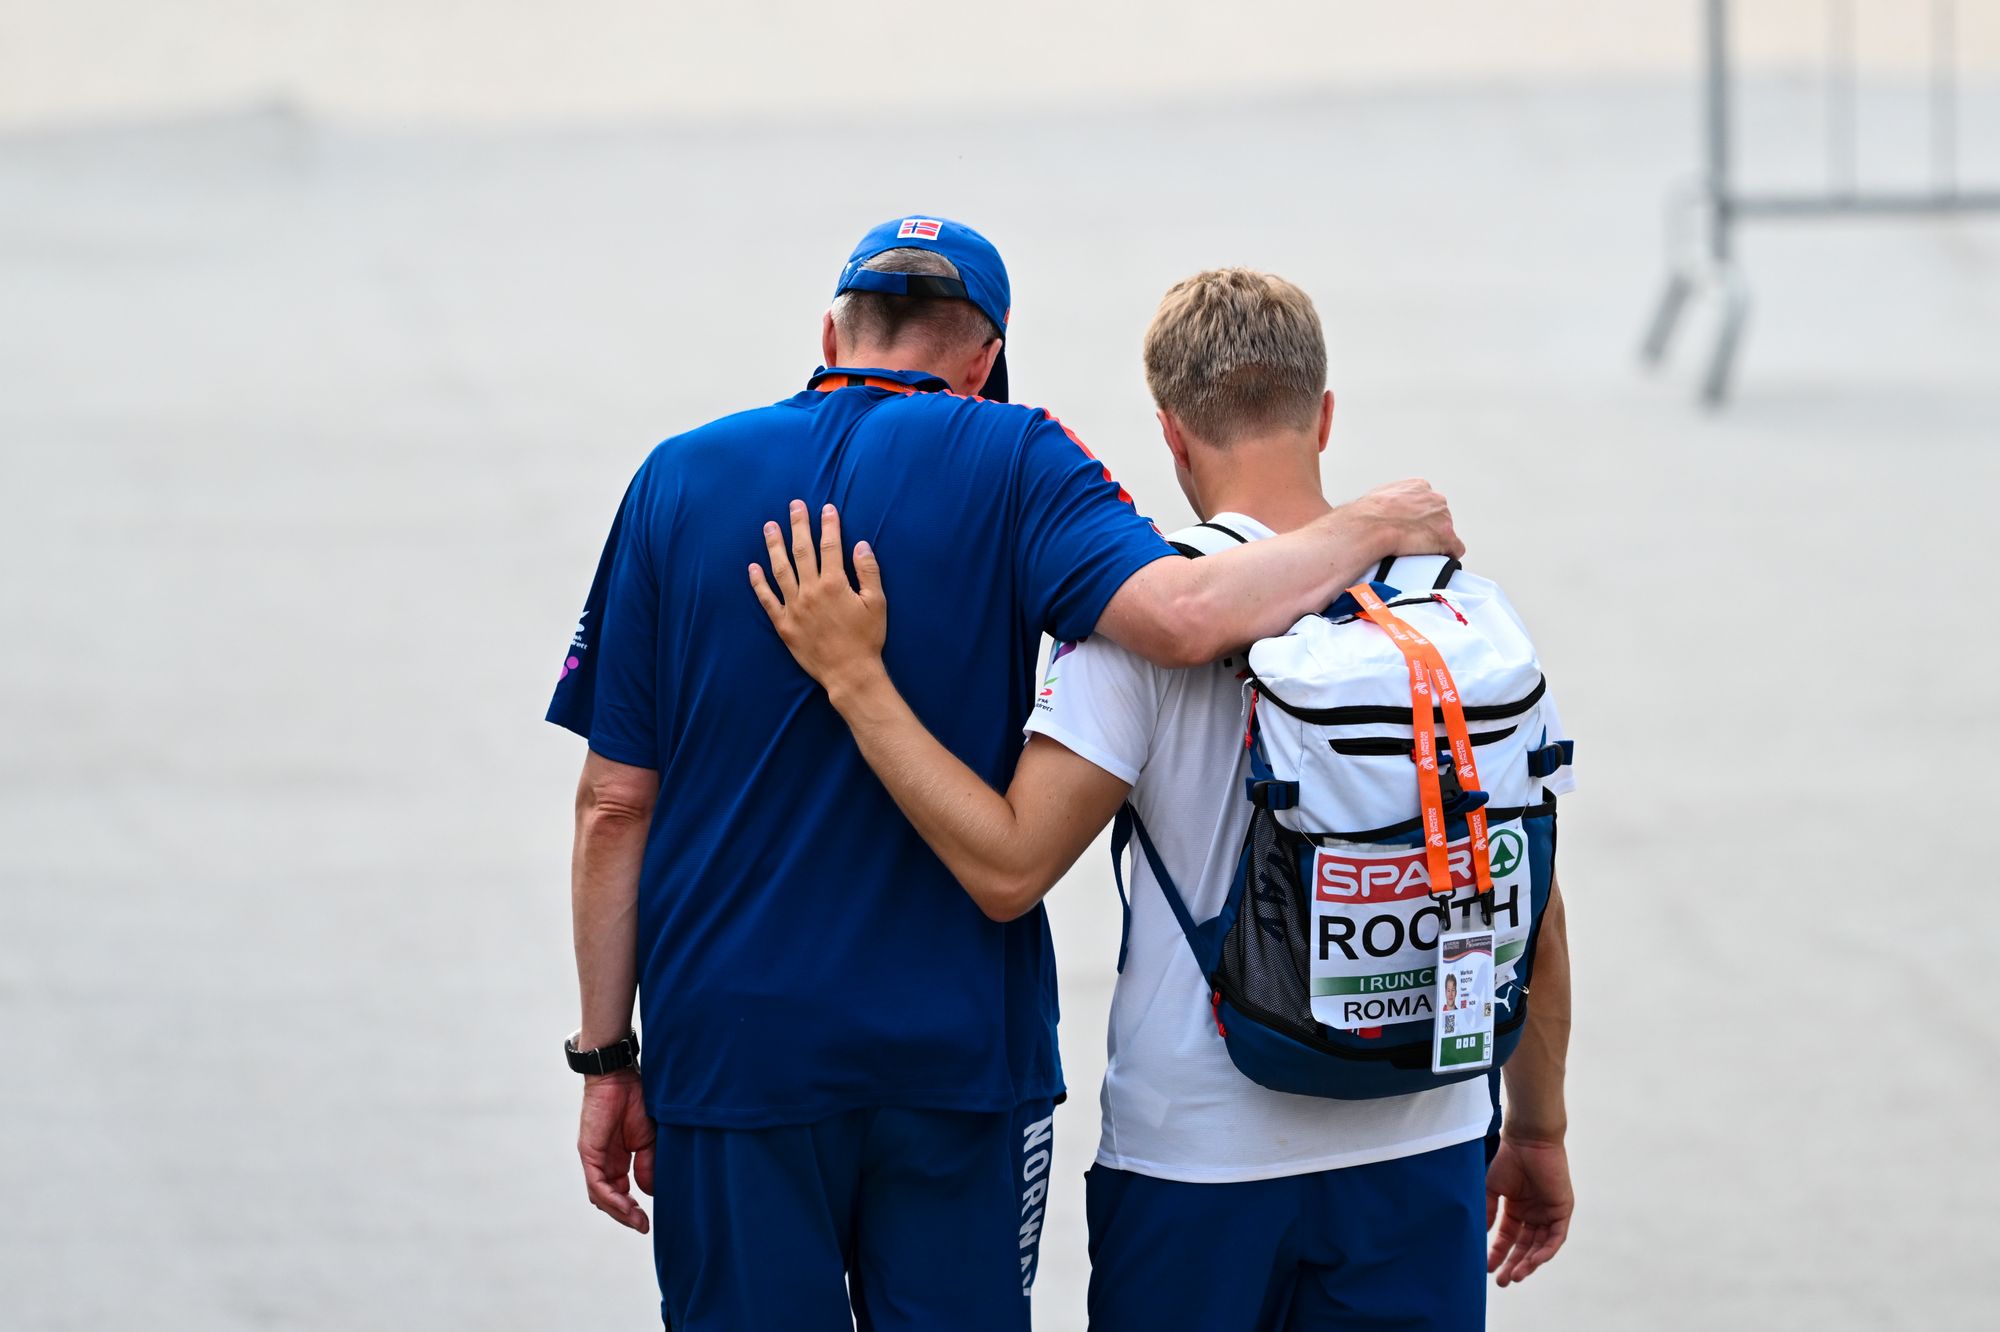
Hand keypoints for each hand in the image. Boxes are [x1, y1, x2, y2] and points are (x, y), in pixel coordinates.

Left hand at [578, 1069, 654, 1233]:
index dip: (632, 1207)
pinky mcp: (589, 1154)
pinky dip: (611, 1198)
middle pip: (609, 1199)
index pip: (620, 1192)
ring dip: (619, 1211)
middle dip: (626, 1215)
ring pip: (601, 1196)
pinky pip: (597, 1183)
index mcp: (617, 1159)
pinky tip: (626, 1206)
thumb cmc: (636, 1101)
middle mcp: (603, 1162)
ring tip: (637, 1220)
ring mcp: (594, 1159)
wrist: (619, 1076)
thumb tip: (649, 1193)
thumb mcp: (649, 1139)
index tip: (648, 1220)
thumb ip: (647, 1165)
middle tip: (643, 1226)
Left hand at [749, 501, 887, 697]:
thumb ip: (868, 571)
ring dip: (774, 546)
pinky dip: (758, 583)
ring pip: (780, 570)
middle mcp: (811, 591)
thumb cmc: (867, 638)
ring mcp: (794, 607)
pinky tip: (752, 567)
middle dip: (799, 526)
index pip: (830, 546)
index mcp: (835, 584)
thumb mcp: (877, 603)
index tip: (827, 508)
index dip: (829, 525)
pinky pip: (767, 600)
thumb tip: (861, 545)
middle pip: (802, 551)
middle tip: (795, 506)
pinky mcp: (784, 624)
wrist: (850, 673)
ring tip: (769, 527)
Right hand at [1354, 478, 1463, 560]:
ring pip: (1446, 534)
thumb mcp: (1380, 497)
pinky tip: (1433, 560)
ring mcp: (1444, 518)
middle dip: (1428, 529)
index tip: (1410, 527)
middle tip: (1411, 541)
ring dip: (1435, 543)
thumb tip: (1386, 513)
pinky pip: (1455, 549)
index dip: (1419, 518)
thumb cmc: (1368, 515)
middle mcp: (1435, 499)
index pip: (1428, 503)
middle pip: (1439, 517)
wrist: (1370, 527)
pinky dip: (1447, 556)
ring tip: (1415, 551)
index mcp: (1419, 487)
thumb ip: (1393, 501)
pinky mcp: (1447, 537)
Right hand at [1485, 1134, 1571, 1285]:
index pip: (1508, 1237)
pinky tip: (1533, 1261)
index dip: (1498, 1253)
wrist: (1528, 1139)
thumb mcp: (1492, 1188)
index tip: (1486, 1267)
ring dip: (1528, 1262)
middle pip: (1524, 1246)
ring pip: (1540, 1246)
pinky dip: (1546, 1251)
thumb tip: (1482, 1235)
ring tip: (1515, 1276)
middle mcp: (1533, 1213)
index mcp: (1516, 1208)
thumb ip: (1488, 1211)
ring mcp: (1548, 1212)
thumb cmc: (1507, 1158)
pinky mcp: (1562, 1210)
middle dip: (1513, 1264)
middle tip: (1502, 1282)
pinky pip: (1556, 1237)